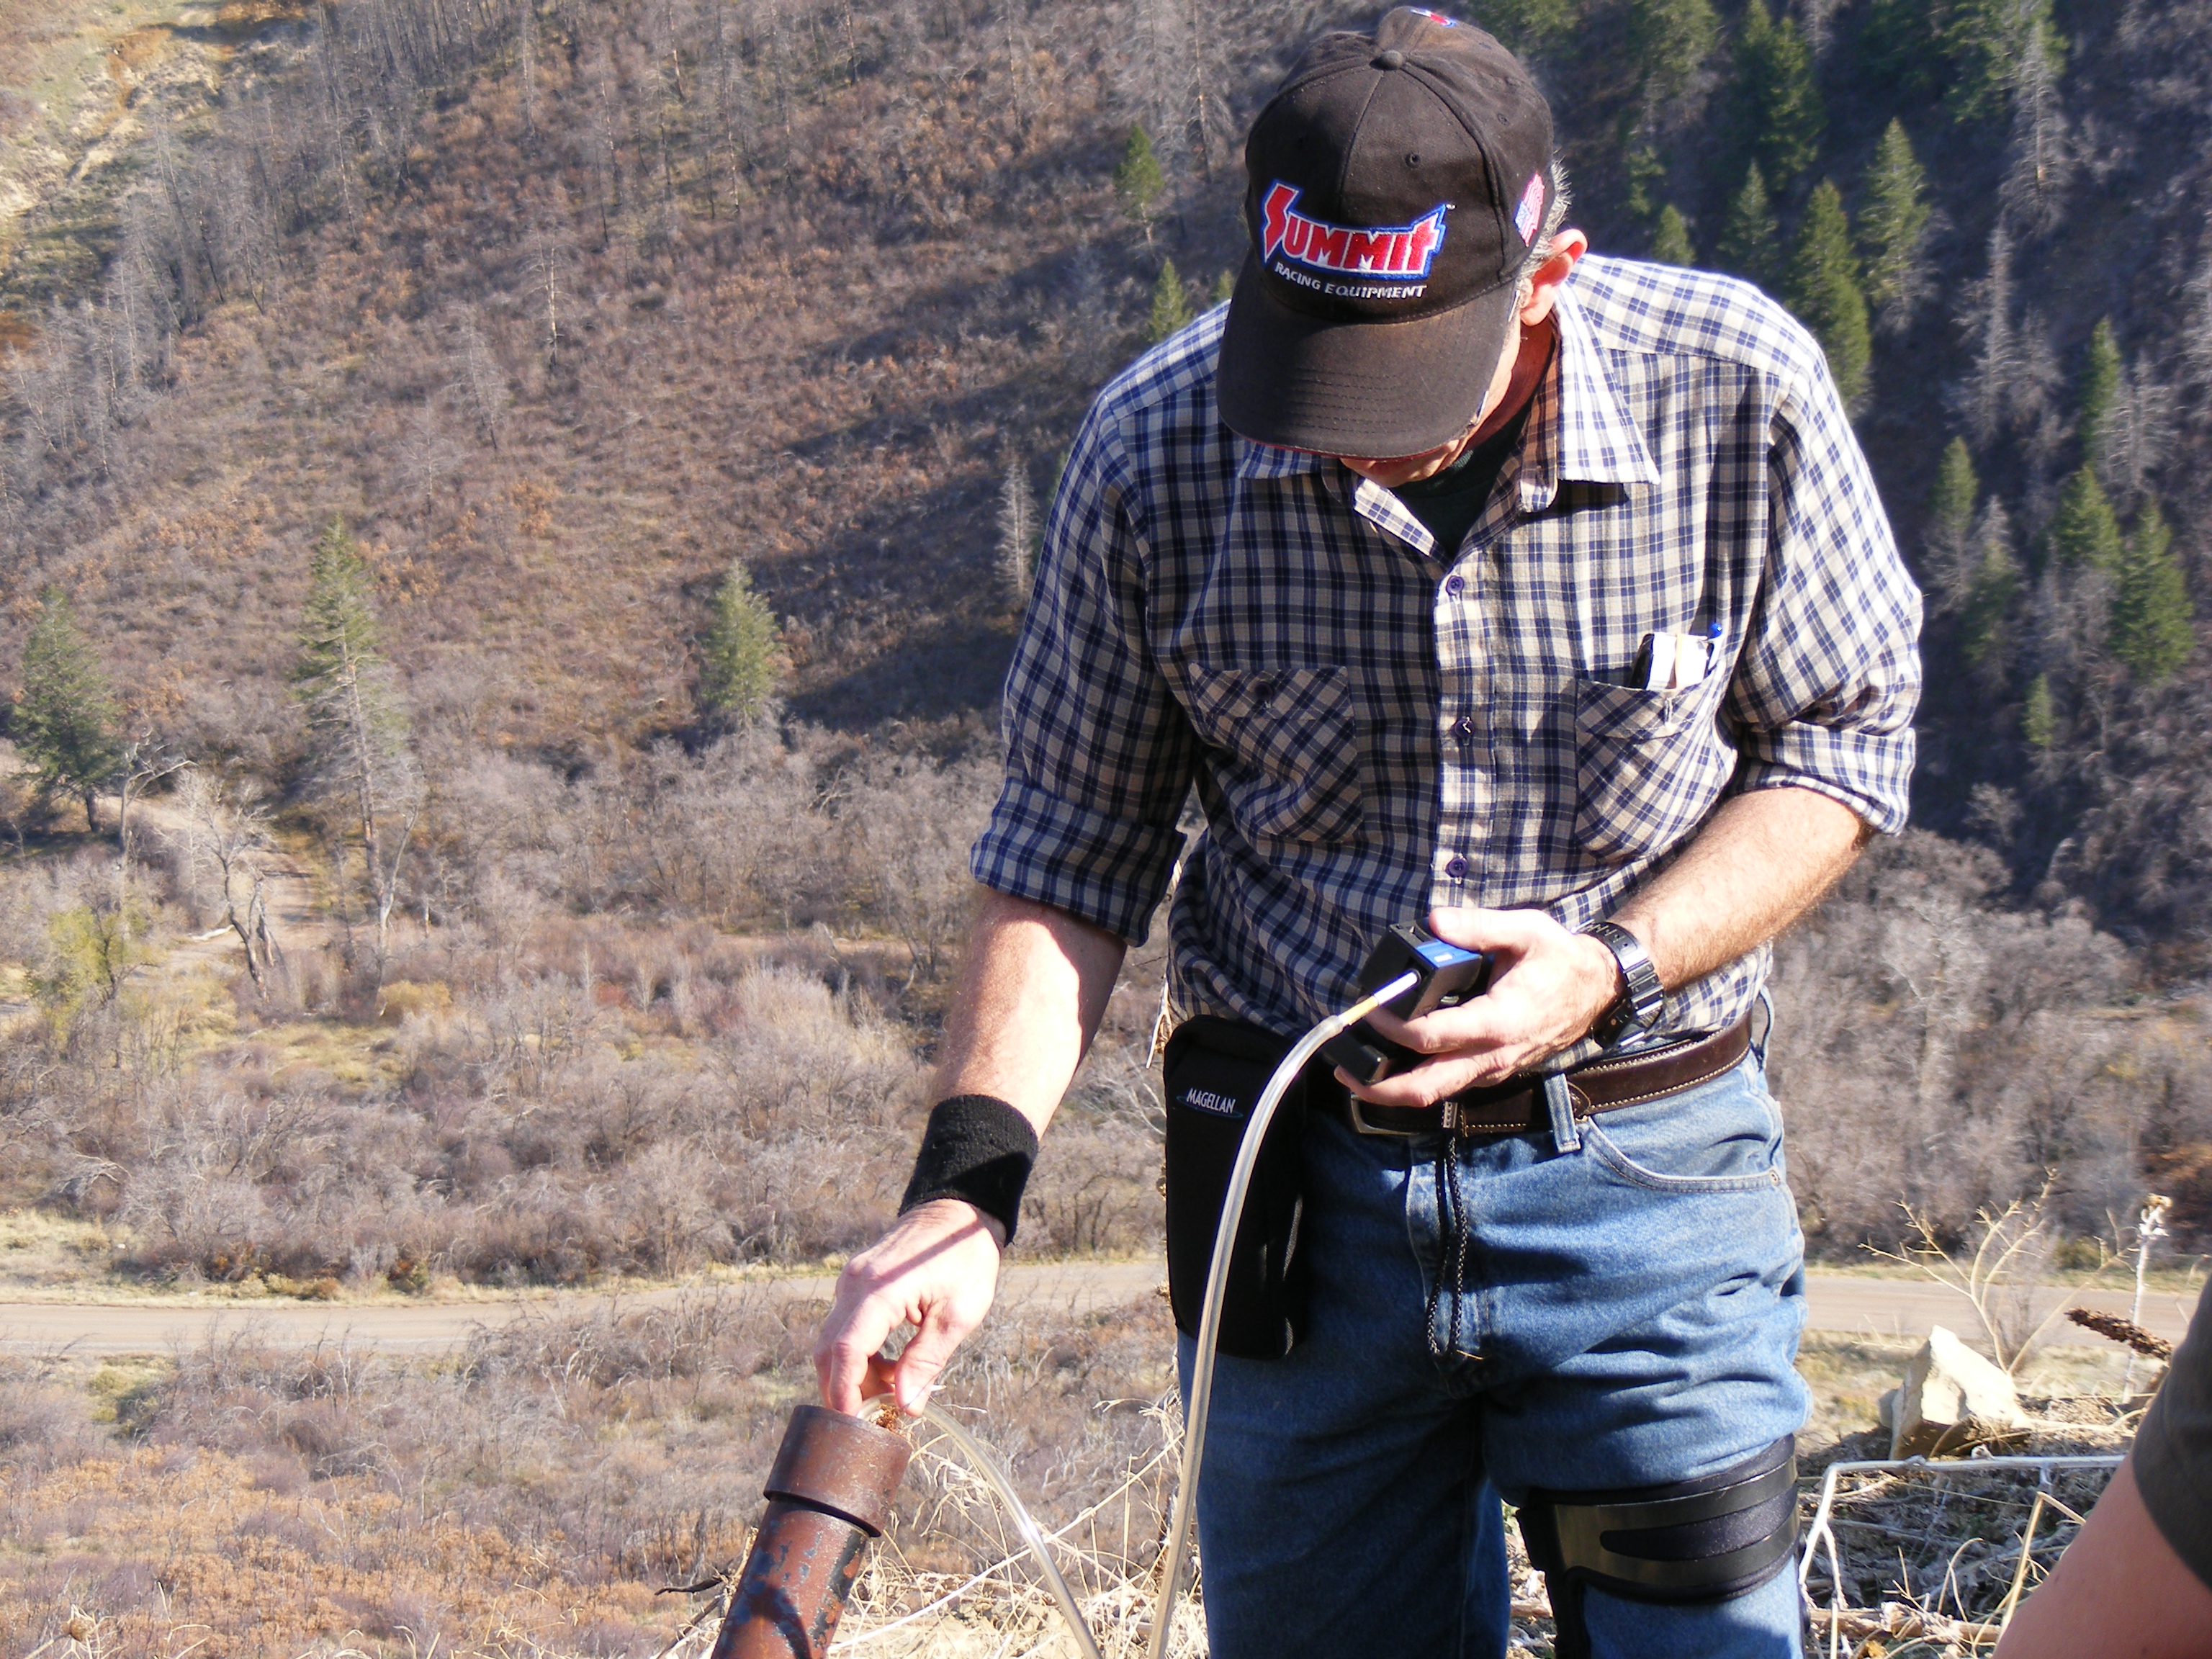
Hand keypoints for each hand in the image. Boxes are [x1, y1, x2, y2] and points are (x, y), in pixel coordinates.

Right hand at [814, 1199, 1003, 1416]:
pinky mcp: (855, 1285)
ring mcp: (851, 1282)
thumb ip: (927, 1360)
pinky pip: (845, 1328)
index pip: (846, 1351)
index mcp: (879, 1291)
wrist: (958, 1214)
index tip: (855, 1424)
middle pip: (830, 1350)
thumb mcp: (957, 1315)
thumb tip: (906, 1406)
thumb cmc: (965, 1260)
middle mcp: (854, 1285)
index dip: (845, 1392)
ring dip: (855, 1374)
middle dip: (845, 1389)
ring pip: (833, 1342)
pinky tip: (892, 1367)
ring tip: (895, 1388)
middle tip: (876, 1417)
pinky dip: (859, 1355)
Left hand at [1341, 907, 1624, 1105]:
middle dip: (1378, 1087)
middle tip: (1341, 1071)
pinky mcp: (1491, 1072)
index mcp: (1498, 1022)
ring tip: (1353, 1070)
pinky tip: (1390, 1061)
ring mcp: (1492, 1070)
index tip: (1369, 1007)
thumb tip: (1434, 922)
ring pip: (1434, 1094)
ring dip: (1391, 1088)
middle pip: (1425, 1089)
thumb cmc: (1559, 960)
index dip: (1392, 1027)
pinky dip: (1414, 1080)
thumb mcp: (1526, 930)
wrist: (1597, 991)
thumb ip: (1478, 926)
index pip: (1433, 1037)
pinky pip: (1447, 1086)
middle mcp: (1493, 1056)